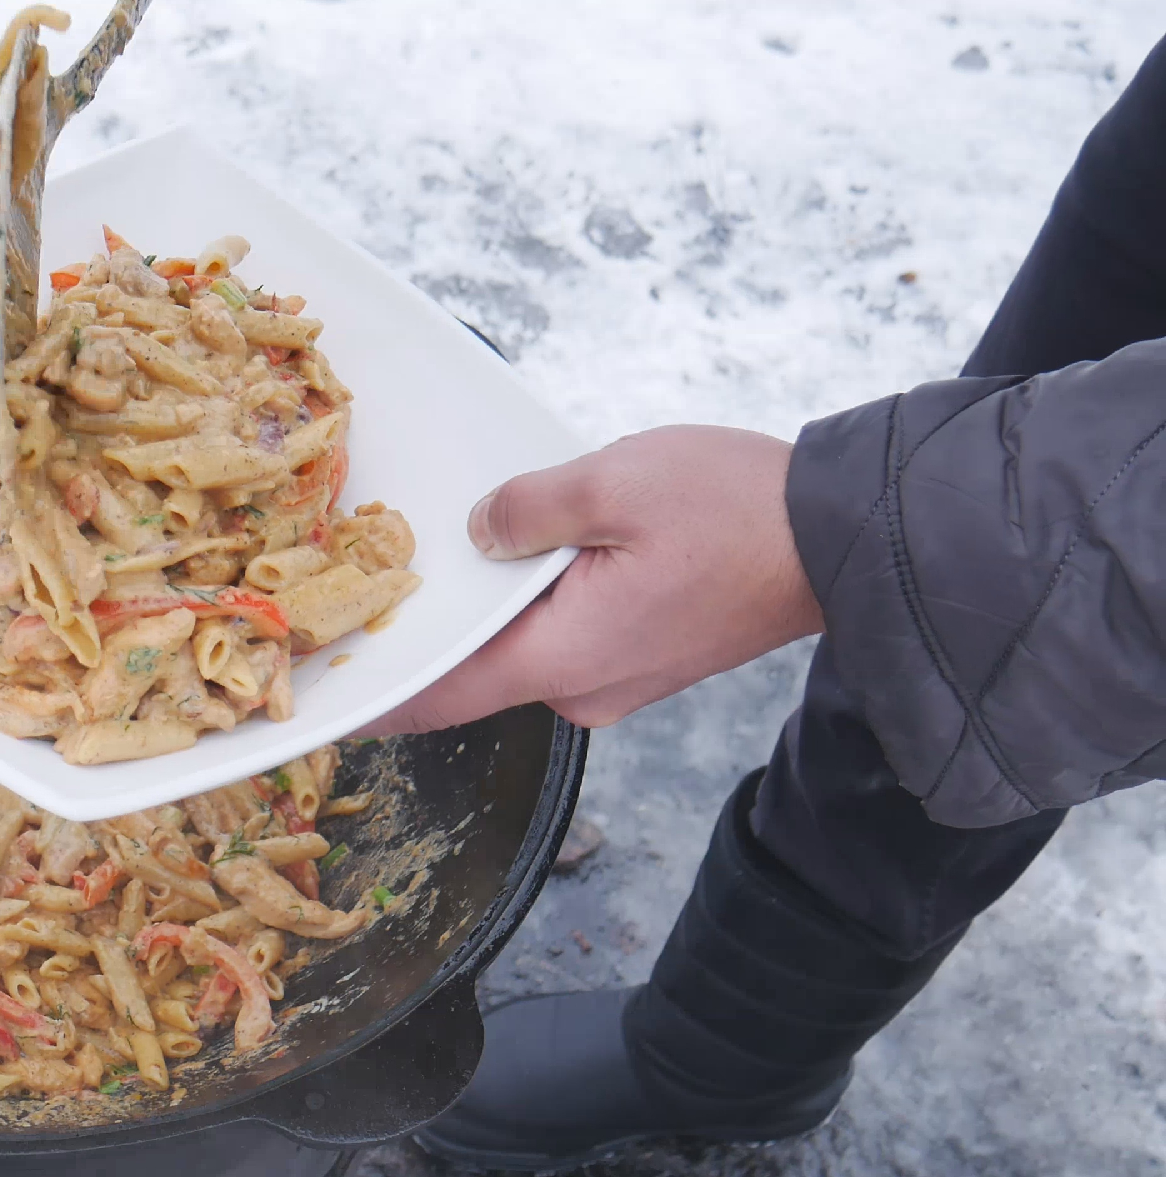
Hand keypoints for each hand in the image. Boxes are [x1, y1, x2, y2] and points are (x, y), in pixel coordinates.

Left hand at [359, 424, 822, 735]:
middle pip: (477, 667)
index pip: (440, 695)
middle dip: (432, 628)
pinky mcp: (648, 658)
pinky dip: (541, 603)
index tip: (323, 691)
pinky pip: (569, 635)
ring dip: (494, 607)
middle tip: (369, 582)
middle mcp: (584, 689)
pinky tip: (534, 552)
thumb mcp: (613, 481)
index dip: (377, 692)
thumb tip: (480, 532)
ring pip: (525, 647)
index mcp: (562, 659)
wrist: (852, 539)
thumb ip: (528, 509)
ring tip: (449, 551)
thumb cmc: (739, 510)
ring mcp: (619, 680)